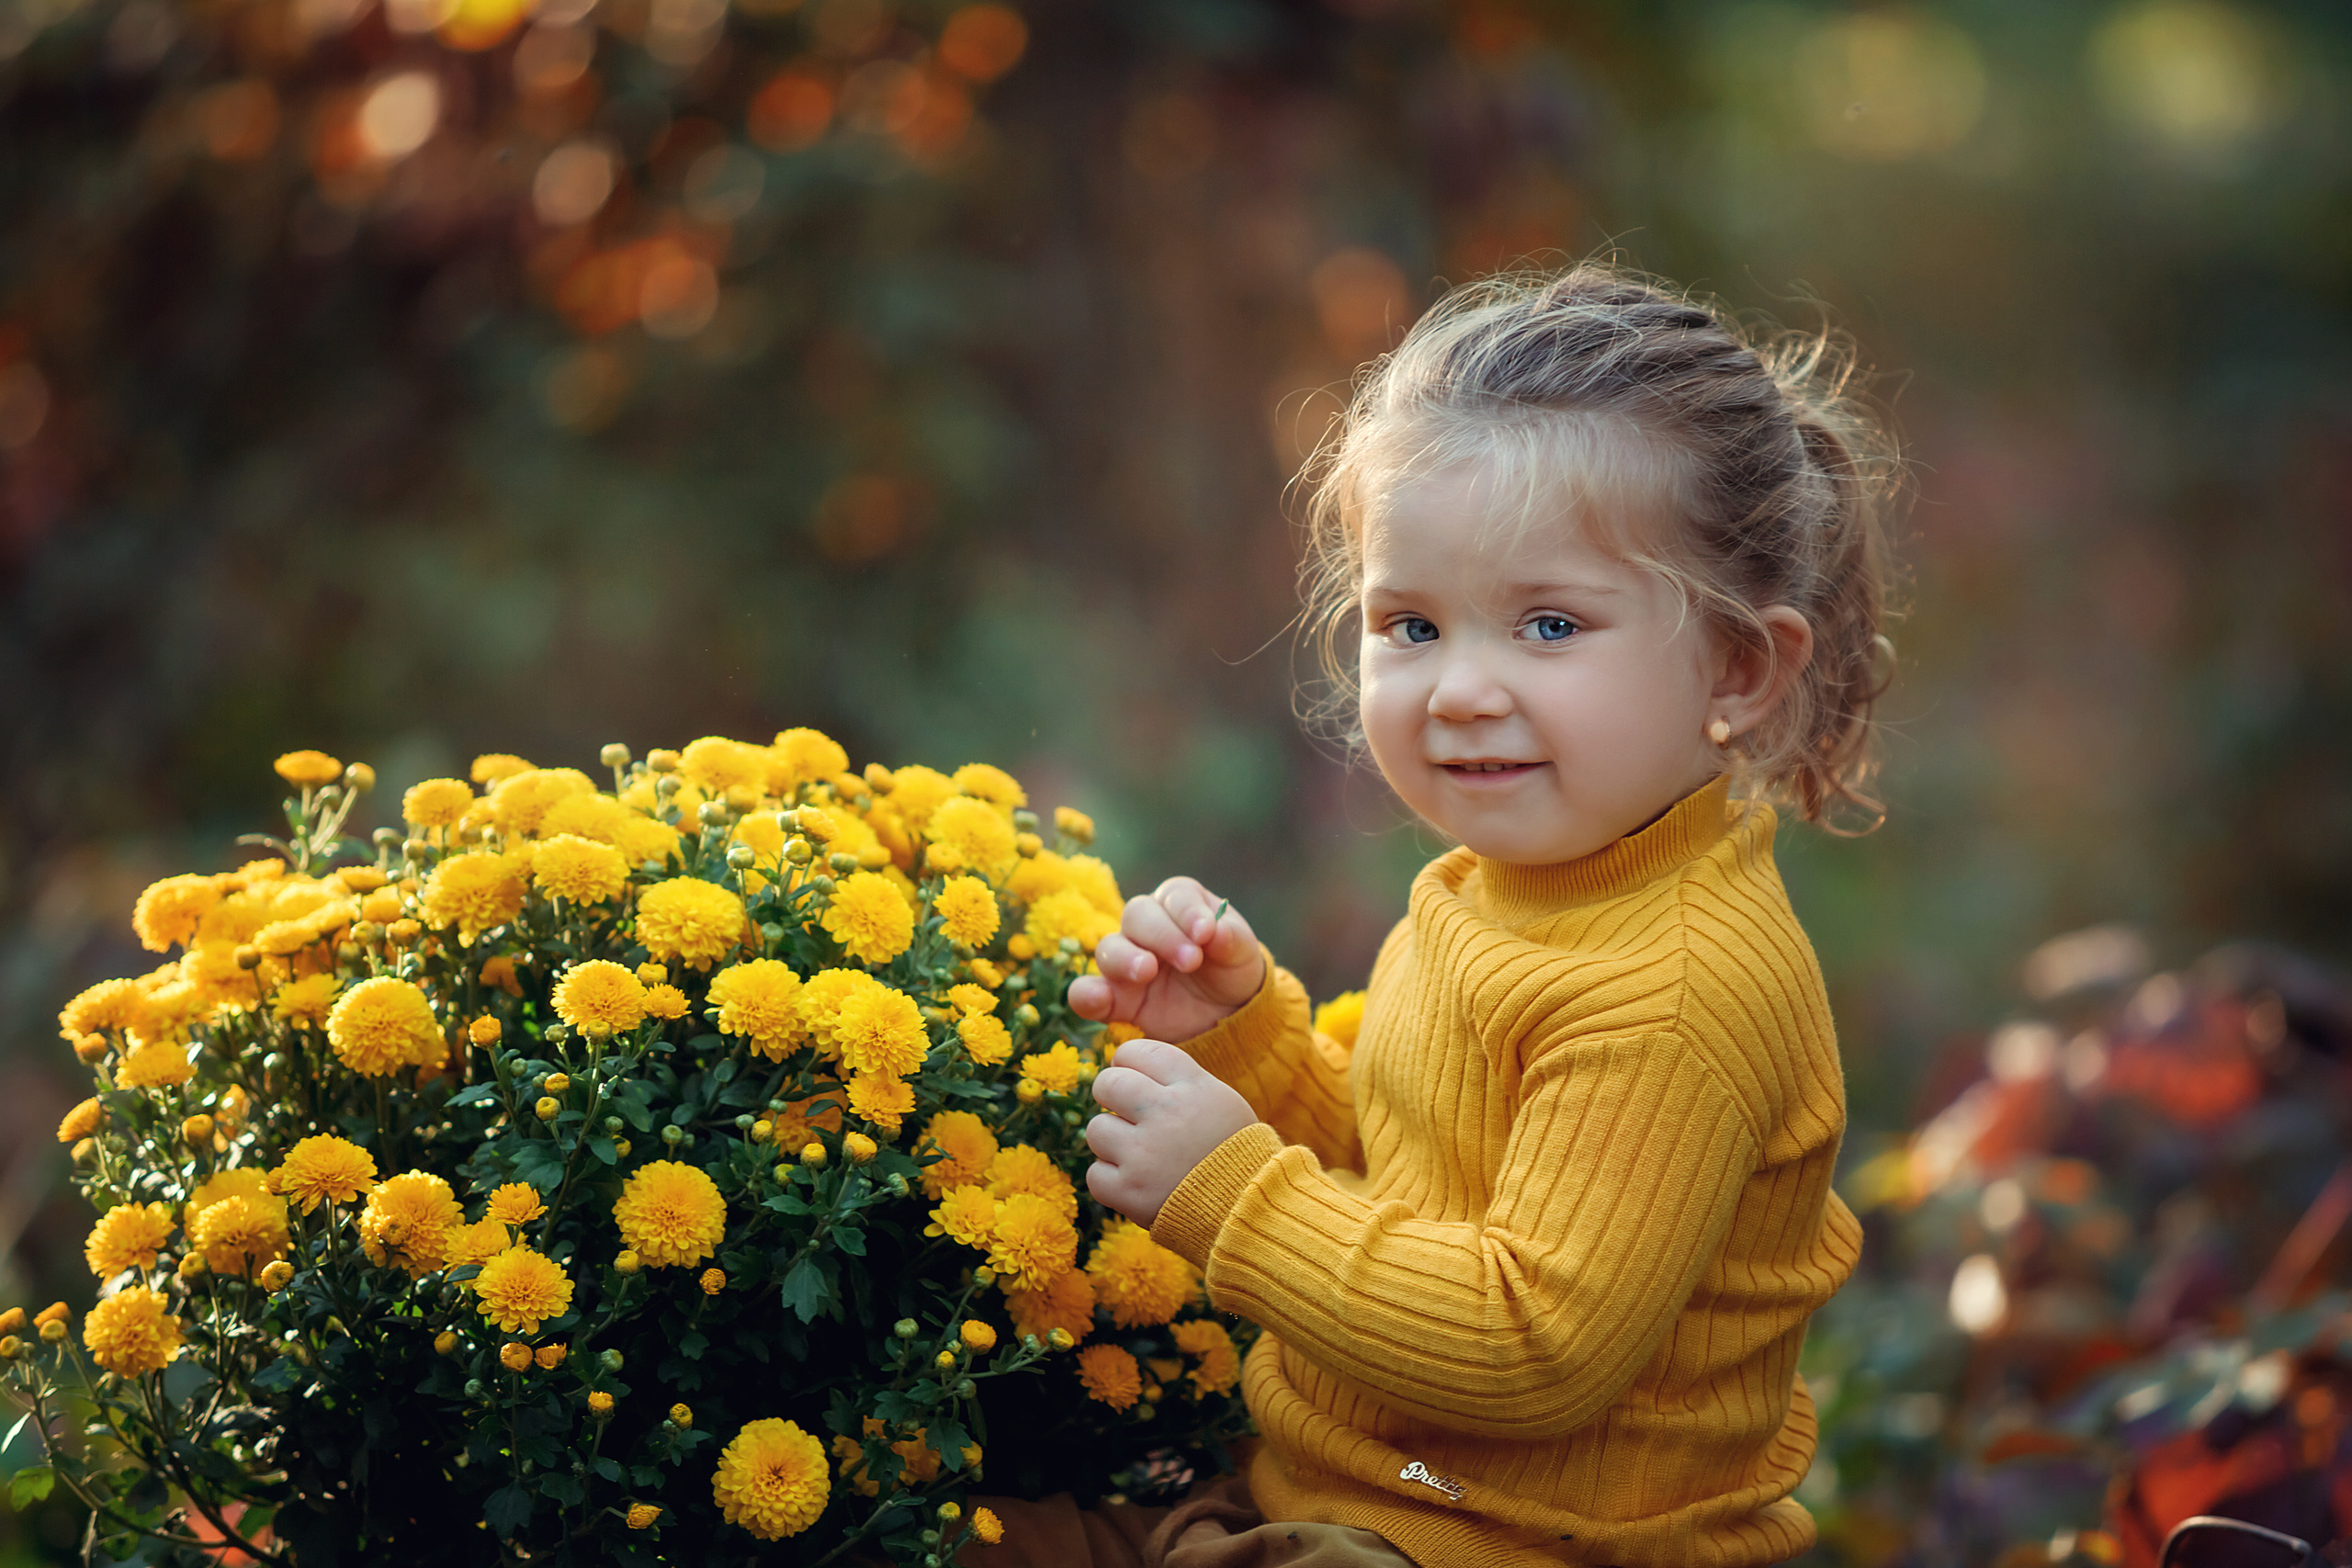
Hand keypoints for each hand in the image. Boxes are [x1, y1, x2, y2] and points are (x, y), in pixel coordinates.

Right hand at [1068, 877, 1265, 1042]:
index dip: (1187, 911)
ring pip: (1108, 948)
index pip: (1175, 895)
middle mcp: (1147, 927)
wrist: (1226, 1017)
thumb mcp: (1242, 954)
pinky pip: (1086, 992)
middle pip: (1137, 915)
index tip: (1206, 933)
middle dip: (1162, 935)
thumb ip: (1232, 940)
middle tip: (1190, 960)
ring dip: (1125, 958)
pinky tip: (1100, 999)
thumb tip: (1218, 930)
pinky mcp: (1114, 999)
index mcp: (1180, 904)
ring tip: (1147, 971)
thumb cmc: (1231, 971)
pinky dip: (1087, 994)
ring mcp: (1125, 962)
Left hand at [1085, 1040, 1259, 1227]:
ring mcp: (1144, 1152)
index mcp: (1192, 1086)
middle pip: (1107, 1083)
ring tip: (1139, 1156)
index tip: (1133, 1078)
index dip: (1128, 1063)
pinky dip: (1111, 1181)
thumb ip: (1179, 1082)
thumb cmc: (1235, 1154)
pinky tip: (1136, 1183)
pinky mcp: (1129, 1190)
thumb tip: (1129, 1068)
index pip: (1138, 1051)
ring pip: (1096, 1128)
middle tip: (1126, 1115)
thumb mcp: (1221, 1102)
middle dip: (1111, 1097)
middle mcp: (1166, 1112)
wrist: (1249, 1211)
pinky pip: (1095, 1173)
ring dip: (1112, 1142)